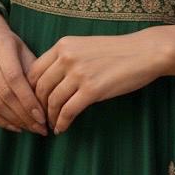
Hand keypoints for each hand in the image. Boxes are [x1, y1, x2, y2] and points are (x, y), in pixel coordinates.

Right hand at [0, 11, 47, 135]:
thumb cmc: (10, 46)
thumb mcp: (24, 51)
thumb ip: (33, 74)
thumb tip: (46, 106)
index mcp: (0, 44)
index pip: (15, 78)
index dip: (28, 100)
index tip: (42, 118)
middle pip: (3, 93)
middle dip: (23, 115)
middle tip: (39, 128)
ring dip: (13, 120)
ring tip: (29, 128)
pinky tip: (14, 126)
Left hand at [26, 31, 165, 134]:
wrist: (144, 52)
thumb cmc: (116, 50)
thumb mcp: (85, 46)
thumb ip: (66, 58)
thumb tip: (49, 81)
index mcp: (63, 45)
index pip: (34, 71)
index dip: (31, 90)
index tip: (34, 102)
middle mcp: (67, 57)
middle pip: (40, 88)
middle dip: (38, 107)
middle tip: (41, 118)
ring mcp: (79, 73)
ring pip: (53, 101)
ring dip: (50, 117)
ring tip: (52, 125)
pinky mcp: (92, 90)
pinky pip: (68, 111)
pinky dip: (62, 122)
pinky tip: (62, 128)